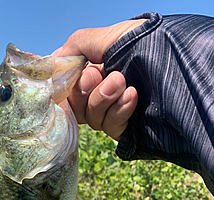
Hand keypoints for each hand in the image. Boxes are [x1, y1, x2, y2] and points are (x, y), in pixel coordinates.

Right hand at [56, 19, 145, 140]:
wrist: (178, 65)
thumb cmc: (146, 45)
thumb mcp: (108, 38)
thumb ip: (78, 45)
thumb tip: (55, 58)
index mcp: (97, 70)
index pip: (68, 87)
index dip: (66, 85)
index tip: (70, 76)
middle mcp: (103, 92)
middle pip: (75, 106)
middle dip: (83, 91)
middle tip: (95, 77)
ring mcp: (114, 111)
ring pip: (91, 117)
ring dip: (102, 98)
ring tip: (120, 82)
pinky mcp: (126, 128)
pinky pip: (110, 126)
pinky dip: (118, 111)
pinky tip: (131, 96)